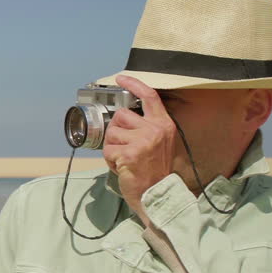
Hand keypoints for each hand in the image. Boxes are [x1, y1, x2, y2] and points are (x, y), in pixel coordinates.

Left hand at [103, 75, 175, 222]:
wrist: (158, 195)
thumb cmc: (155, 171)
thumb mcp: (159, 143)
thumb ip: (146, 127)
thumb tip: (122, 116)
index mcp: (163, 124)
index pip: (149, 96)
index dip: (134, 84)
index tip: (121, 78)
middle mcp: (154, 129)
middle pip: (121, 115)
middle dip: (116, 131)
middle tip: (126, 149)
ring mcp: (143, 141)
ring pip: (111, 133)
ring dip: (112, 148)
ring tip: (125, 160)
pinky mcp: (129, 153)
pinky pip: (108, 150)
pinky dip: (110, 160)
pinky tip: (122, 168)